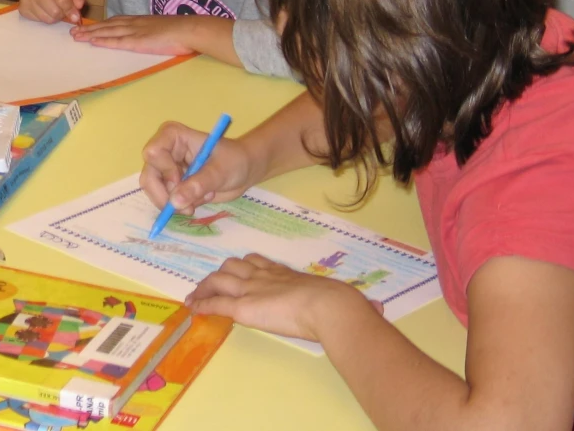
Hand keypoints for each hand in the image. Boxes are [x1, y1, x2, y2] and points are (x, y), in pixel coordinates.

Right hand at [18, 0, 84, 23]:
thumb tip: (79, 7)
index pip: (62, 0)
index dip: (71, 10)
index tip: (76, 16)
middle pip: (55, 12)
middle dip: (63, 14)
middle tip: (63, 9)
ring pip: (47, 19)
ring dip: (54, 17)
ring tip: (54, 7)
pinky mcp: (22, 9)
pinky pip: (39, 21)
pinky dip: (45, 17)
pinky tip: (44, 8)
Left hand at [70, 15, 195, 54]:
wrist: (190, 30)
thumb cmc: (182, 33)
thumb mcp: (164, 31)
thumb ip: (155, 34)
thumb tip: (152, 40)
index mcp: (142, 21)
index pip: (118, 21)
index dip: (103, 24)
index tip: (90, 26)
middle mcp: (135, 23)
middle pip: (108, 24)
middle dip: (90, 28)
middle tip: (74, 31)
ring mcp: (136, 32)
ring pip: (108, 31)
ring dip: (91, 34)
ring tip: (76, 37)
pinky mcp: (138, 41)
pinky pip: (116, 41)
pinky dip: (103, 40)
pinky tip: (92, 42)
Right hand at [140, 121, 263, 214]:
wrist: (245, 170)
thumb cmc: (235, 160)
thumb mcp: (220, 171)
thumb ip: (198, 185)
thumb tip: (175, 202)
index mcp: (174, 137)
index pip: (153, 153)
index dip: (165, 171)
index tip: (181, 181)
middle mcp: (165, 152)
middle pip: (149, 176)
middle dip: (167, 195)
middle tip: (189, 206)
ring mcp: (166, 170)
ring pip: (154, 192)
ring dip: (179, 202)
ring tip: (203, 197)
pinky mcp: (172, 185)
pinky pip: (166, 201)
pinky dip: (184, 205)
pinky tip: (202, 197)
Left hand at [186, 254, 381, 340]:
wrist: (330, 307)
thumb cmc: (341, 304)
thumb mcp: (345, 299)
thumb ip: (356, 304)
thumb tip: (380, 310)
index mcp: (285, 273)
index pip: (258, 262)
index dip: (244, 265)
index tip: (238, 268)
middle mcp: (264, 275)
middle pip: (233, 266)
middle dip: (220, 273)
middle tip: (210, 282)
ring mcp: (251, 289)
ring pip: (218, 281)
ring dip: (204, 288)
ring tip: (194, 295)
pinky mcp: (243, 306)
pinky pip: (215, 302)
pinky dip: (202, 304)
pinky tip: (193, 308)